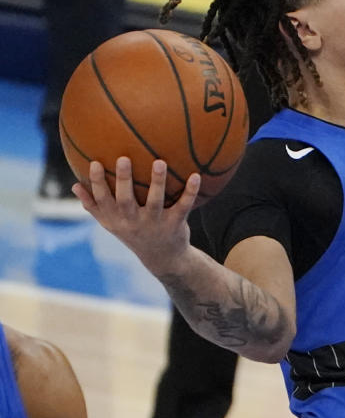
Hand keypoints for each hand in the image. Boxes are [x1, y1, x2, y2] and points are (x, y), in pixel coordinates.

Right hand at [74, 158, 199, 278]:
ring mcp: (155, 223)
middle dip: (123, 180)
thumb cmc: (133, 233)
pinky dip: (190, 192)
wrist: (163, 258)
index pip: (103, 200)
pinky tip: (195, 176)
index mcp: (116, 219)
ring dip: (158, 182)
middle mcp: (134, 222)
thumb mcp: (111, 224)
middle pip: (126, 201)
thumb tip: (75, 186)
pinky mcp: (175, 224)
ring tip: (159, 162)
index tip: (94, 163)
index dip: (97, 183)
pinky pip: (183, 206)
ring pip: (155, 201)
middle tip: (123, 158)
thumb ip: (94, 206)